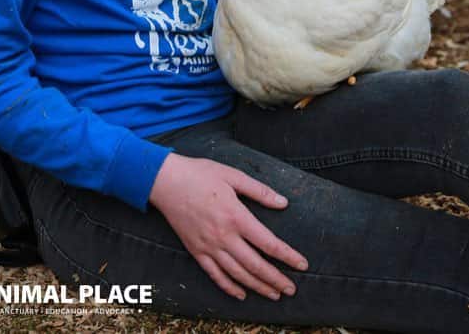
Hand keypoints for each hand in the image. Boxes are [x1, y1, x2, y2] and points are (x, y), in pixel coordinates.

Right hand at [148, 152, 308, 299]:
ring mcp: (208, 246)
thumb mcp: (234, 176)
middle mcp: (224, 236)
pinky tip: (241, 294)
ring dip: (257, 287)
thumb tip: (284, 203)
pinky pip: (214, 275)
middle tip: (292, 290)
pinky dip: (229, 287)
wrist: (165, 182)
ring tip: (273, 295)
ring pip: (237, 274)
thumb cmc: (201, 174)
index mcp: (237, 216)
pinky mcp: (195, 251)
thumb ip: (260, 191)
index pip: (269, 243)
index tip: (302, 265)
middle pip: (255, 265)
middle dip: (276, 279)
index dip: (288, 256)